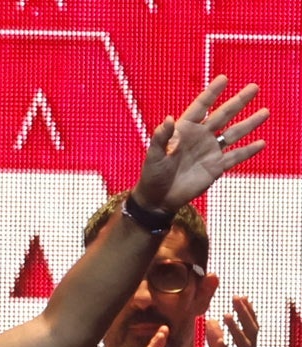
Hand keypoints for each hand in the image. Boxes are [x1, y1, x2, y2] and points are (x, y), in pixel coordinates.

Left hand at [132, 76, 268, 212]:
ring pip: (234, 133)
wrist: (159, 198)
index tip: (224, 78)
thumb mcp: (153, 156)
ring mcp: (210, 151)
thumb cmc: (152, 174)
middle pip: (223, 115)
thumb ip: (160, 138)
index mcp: (184, 130)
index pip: (200, 107)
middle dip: (238, 101)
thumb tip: (168, 119)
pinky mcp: (216, 167)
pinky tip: (261, 143)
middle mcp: (200, 137)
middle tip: (254, 87)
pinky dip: (248, 151)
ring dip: (249, 123)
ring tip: (265, 111)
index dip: (212, 93)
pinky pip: (235, 157)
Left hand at [203, 296, 256, 346]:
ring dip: (236, 330)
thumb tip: (211, 320)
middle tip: (237, 298)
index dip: (246, 313)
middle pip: (251, 334)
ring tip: (226, 315)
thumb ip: (216, 343)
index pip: (249, 330)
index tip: (240, 296)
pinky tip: (220, 342)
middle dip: (245, 315)